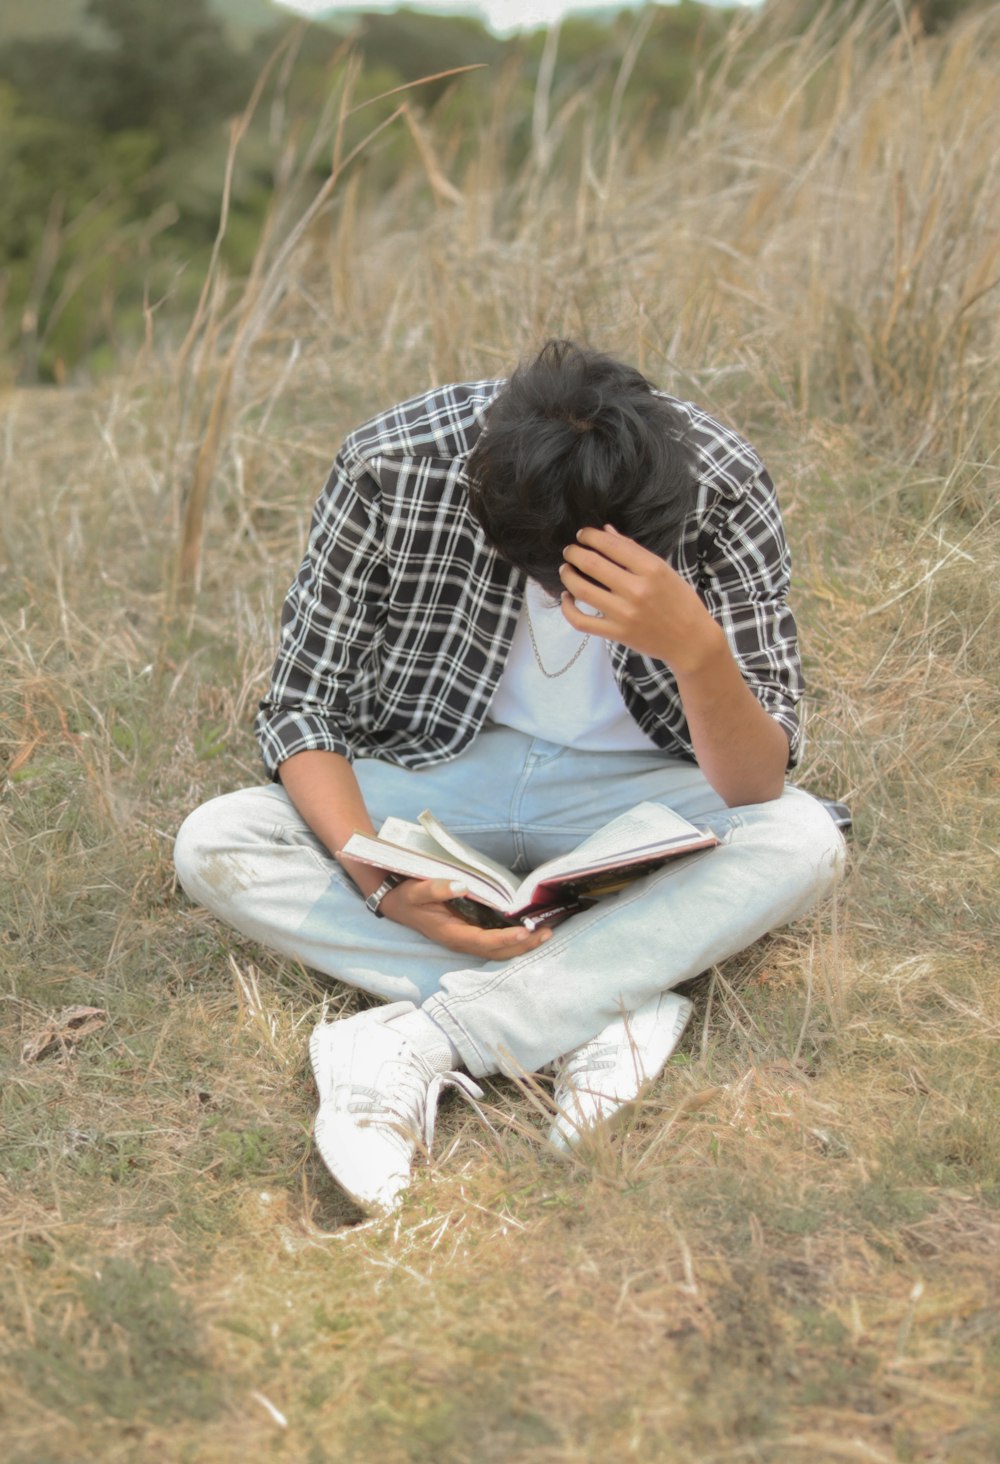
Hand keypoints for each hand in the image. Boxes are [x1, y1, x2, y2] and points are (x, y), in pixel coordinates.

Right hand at [380, 877, 553, 959]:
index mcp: (452, 934)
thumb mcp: (415, 890)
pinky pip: (496, 942)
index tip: (526, 931)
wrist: (394, 900)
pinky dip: (515, 939)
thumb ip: (436, 888)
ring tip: (546, 933)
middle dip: (523, 945)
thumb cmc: (407, 895)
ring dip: (523, 945)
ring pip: (499, 950)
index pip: (484, 942)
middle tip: (547, 933)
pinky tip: (530, 930)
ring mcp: (466, 939)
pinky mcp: (470, 932)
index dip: (506, 939)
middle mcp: (461, 941)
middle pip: (497, 952)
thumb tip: (461, 885)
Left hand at [559, 524, 723, 673]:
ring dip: (568, 576)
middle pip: (592, 564)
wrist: (690, 640)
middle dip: (574, 553)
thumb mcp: (664, 570)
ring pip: (582, 590)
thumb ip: (633, 550)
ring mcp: (624, 614)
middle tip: (570, 551)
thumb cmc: (680, 601)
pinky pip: (581, 621)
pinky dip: (568, 608)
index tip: (582, 535)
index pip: (611, 545)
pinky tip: (567, 598)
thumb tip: (606, 531)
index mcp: (651, 569)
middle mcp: (636, 590)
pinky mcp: (616, 633)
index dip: (590, 536)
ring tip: (565, 569)